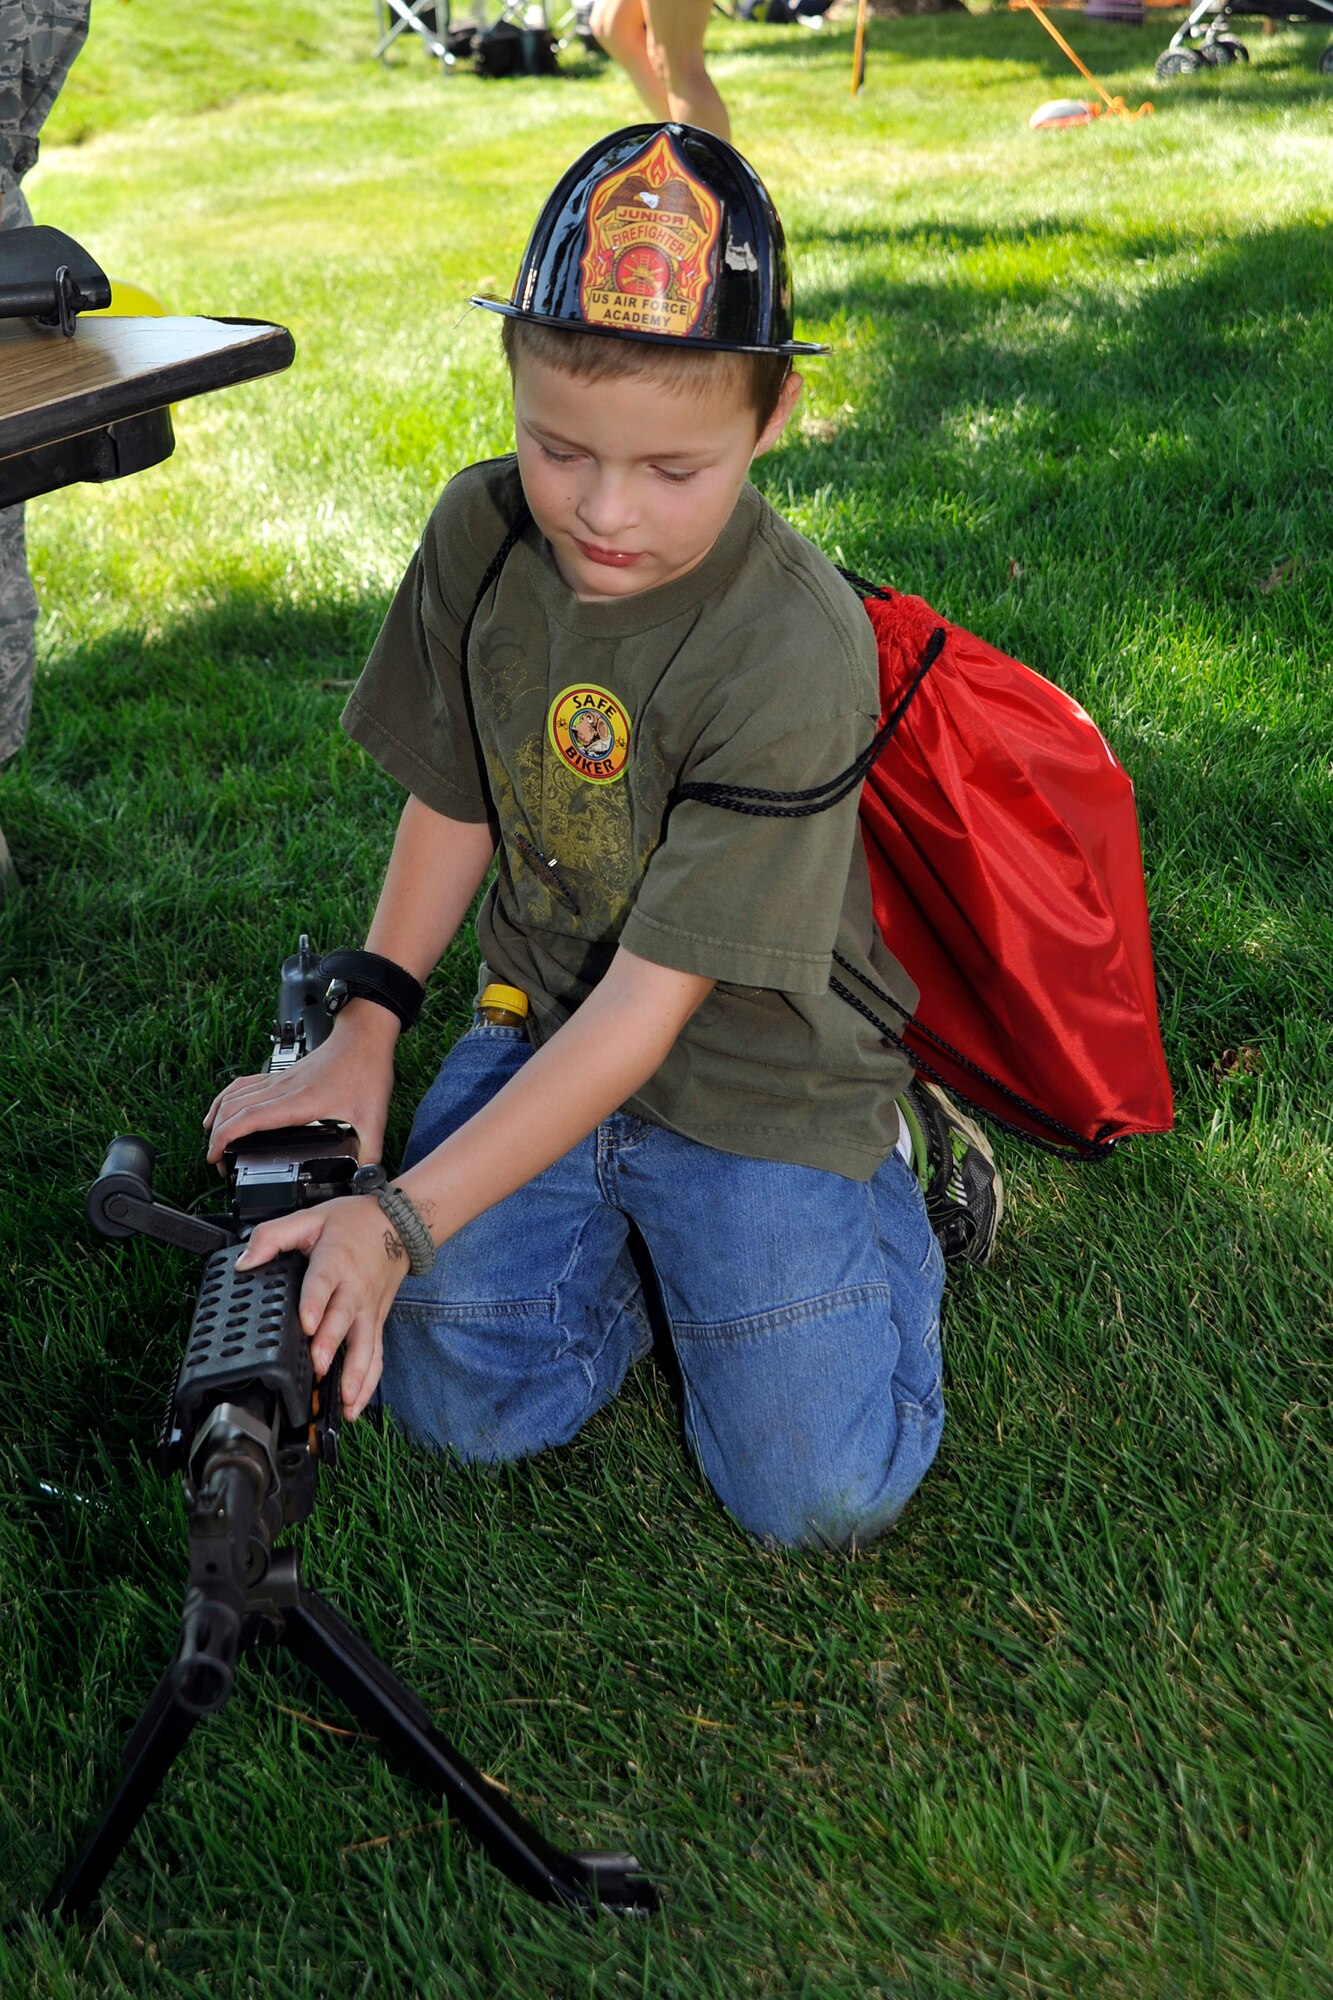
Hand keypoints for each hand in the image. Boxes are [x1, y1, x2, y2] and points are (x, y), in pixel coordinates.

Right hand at [204, 1001, 397, 1166]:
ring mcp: (279, 1080)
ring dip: (217, 1116)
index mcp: (298, 1102)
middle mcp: (282, 1089)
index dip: (225, 1138)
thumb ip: (371, 1151)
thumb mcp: (373, 1118)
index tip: (216, 1157)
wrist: (364, 1038)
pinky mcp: (282, 1075)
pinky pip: (244, 1085)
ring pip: (234, 1095)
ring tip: (212, 1139)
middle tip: (217, 1160)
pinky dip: (227, 1097)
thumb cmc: (366, 1070)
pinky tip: (224, 1107)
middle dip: (216, 1137)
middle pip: (232, 1109)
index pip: (248, 1119)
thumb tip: (369, 1179)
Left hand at [235, 1194, 411, 1418]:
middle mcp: (355, 1289)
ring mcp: (368, 1310)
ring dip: (356, 1374)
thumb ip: (271, 1236)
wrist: (399, 1224)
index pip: (324, 1283)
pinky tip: (354, 1405)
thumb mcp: (310, 1217)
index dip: (315, 1304)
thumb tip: (243, 1263)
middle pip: (345, 1319)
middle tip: (320, 1366)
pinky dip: (368, 1383)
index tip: (306, 1324)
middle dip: (333, 1344)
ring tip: (344, 1400)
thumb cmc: (353, 1222)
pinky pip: (376, 1356)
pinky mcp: (376, 1324)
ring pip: (366, 1345)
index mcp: (336, 1260)